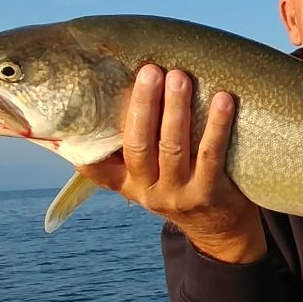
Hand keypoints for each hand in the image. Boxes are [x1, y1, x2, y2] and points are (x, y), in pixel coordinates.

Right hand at [78, 64, 265, 262]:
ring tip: (179, 77)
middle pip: (138, 145)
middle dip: (143, 105)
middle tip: (150, 71)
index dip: (83, 141)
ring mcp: (178, 194)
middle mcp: (147, 191)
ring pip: (173, 147)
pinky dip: (216, 125)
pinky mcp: (208, 194)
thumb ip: (131, 149)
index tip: (80, 107)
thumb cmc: (180, 185)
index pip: (96, 164)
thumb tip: (113, 95)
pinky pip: (211, 155)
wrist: (220, 230)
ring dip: (176, 109)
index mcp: (126, 183)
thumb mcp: (149, 177)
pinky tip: (223, 100)